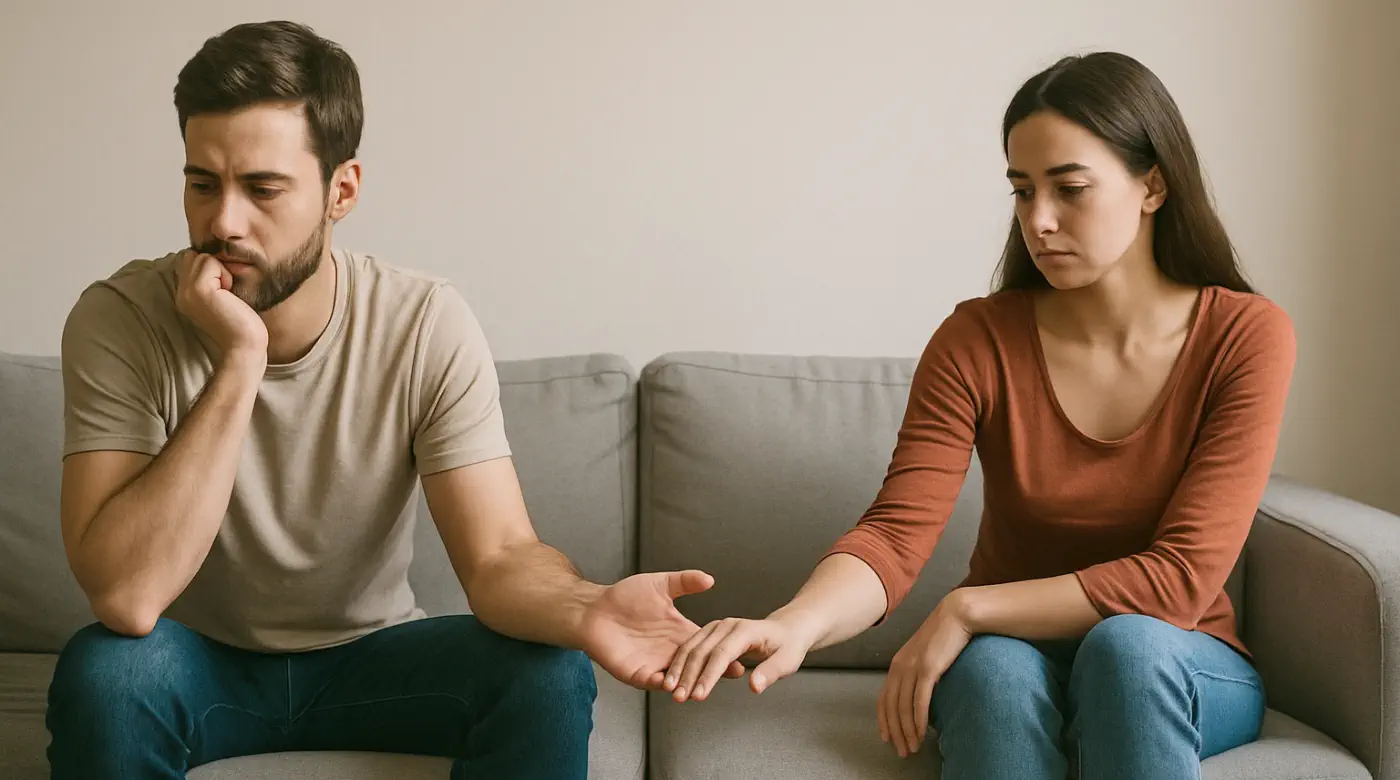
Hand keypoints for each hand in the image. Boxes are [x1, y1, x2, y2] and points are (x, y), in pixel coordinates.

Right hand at [174, 250, 267, 361]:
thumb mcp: (224, 297)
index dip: (211, 267)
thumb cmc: (242, 324)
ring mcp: (186, 292)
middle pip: (194, 256)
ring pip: (202, 257)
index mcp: (186, 296)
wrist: (244, 346)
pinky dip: (225, 274)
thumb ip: (213, 279)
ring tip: (228, 294)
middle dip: (215, 267)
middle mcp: (181, 294)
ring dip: (221, 270)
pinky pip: (211, 262)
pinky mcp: (198, 290)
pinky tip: (229, 295)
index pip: (190, 261)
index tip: (224, 289)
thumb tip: (216, 254)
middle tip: (226, 292)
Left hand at [579, 570, 743, 690]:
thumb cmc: (624, 596)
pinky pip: (650, 682)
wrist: (594, 608)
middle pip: (697, 666)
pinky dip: (661, 684)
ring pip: (677, 680)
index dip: (723, 650)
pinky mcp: (635, 672)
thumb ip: (685, 582)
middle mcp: (670, 651)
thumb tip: (710, 578)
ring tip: (704, 687)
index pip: (707, 645)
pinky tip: (670, 684)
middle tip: (733, 673)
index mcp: (679, 631)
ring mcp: (653, 663)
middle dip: (713, 672)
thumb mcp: (660, 584)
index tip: (742, 654)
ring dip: (689, 684)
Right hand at [664, 612, 819, 701]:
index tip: (700, 695)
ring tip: (672, 691)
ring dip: (680, 670)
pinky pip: (690, 646)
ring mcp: (716, 627)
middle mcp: (727, 625)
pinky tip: (673, 678)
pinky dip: (679, 663)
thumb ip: (770, 673)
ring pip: (691, 647)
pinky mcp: (710, 632)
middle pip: (702, 650)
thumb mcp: (787, 661)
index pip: (722, 654)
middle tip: (680, 698)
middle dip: (689, 676)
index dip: (709, 676)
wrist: (785, 629)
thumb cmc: (787, 645)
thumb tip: (755, 686)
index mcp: (746, 630)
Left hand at [878, 590, 973, 757]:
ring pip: (903, 707)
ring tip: (913, 747)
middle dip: (895, 732)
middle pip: (891, 707)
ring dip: (907, 731)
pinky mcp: (928, 669)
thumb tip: (919, 696)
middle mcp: (900, 666)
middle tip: (901, 751)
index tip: (887, 738)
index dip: (884, 721)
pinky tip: (921, 732)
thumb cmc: (945, 635)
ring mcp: (912, 667)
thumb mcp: (925, 655)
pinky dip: (918, 720)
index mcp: (897, 663)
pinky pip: (920, 700)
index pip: (884, 699)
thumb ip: (918, 672)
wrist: (956, 614)